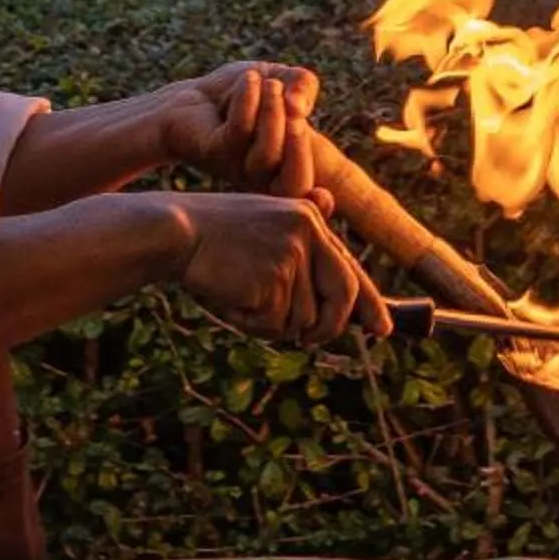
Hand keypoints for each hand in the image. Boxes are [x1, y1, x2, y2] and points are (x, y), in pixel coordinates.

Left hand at [161, 61, 320, 198]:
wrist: (196, 93)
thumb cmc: (245, 92)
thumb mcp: (284, 79)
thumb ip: (304, 85)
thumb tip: (297, 107)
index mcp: (287, 168)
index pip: (309, 196)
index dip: (321, 206)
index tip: (326, 197)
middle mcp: (263, 178)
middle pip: (293, 188)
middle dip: (301, 151)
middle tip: (297, 114)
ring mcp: (237, 169)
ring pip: (265, 156)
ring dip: (272, 112)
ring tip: (270, 84)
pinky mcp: (214, 153)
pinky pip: (238, 131)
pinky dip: (248, 99)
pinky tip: (249, 80)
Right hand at [172, 192, 389, 343]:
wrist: (175, 231)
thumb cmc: (215, 237)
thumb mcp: (263, 236)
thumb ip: (300, 258)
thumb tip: (338, 297)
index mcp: (309, 219)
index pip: (349, 268)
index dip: (369, 303)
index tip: (383, 330)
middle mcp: (308, 233)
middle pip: (341, 298)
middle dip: (328, 327)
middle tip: (310, 340)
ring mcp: (291, 255)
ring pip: (302, 318)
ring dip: (271, 322)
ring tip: (240, 296)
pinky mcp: (272, 280)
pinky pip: (273, 323)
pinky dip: (250, 323)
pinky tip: (230, 298)